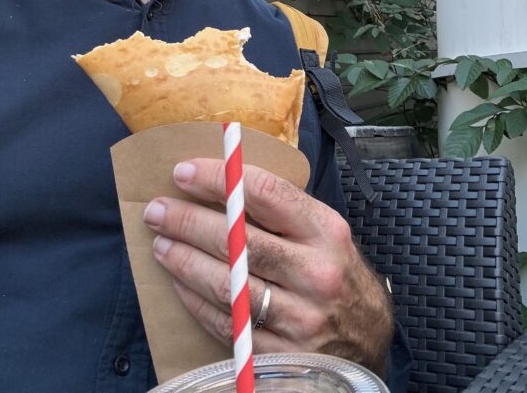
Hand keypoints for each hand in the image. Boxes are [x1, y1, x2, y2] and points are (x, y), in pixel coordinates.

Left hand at [143, 158, 392, 374]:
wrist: (368, 342)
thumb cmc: (338, 277)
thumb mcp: (327, 236)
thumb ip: (284, 213)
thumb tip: (222, 183)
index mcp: (327, 232)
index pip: (265, 194)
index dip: (220, 180)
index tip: (184, 172)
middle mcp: (316, 273)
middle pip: (239, 240)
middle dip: (189, 221)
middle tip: (158, 209)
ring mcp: (299, 318)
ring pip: (227, 284)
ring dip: (185, 261)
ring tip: (160, 243)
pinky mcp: (280, 354)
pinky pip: (226, 323)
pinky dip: (196, 301)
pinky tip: (178, 283)